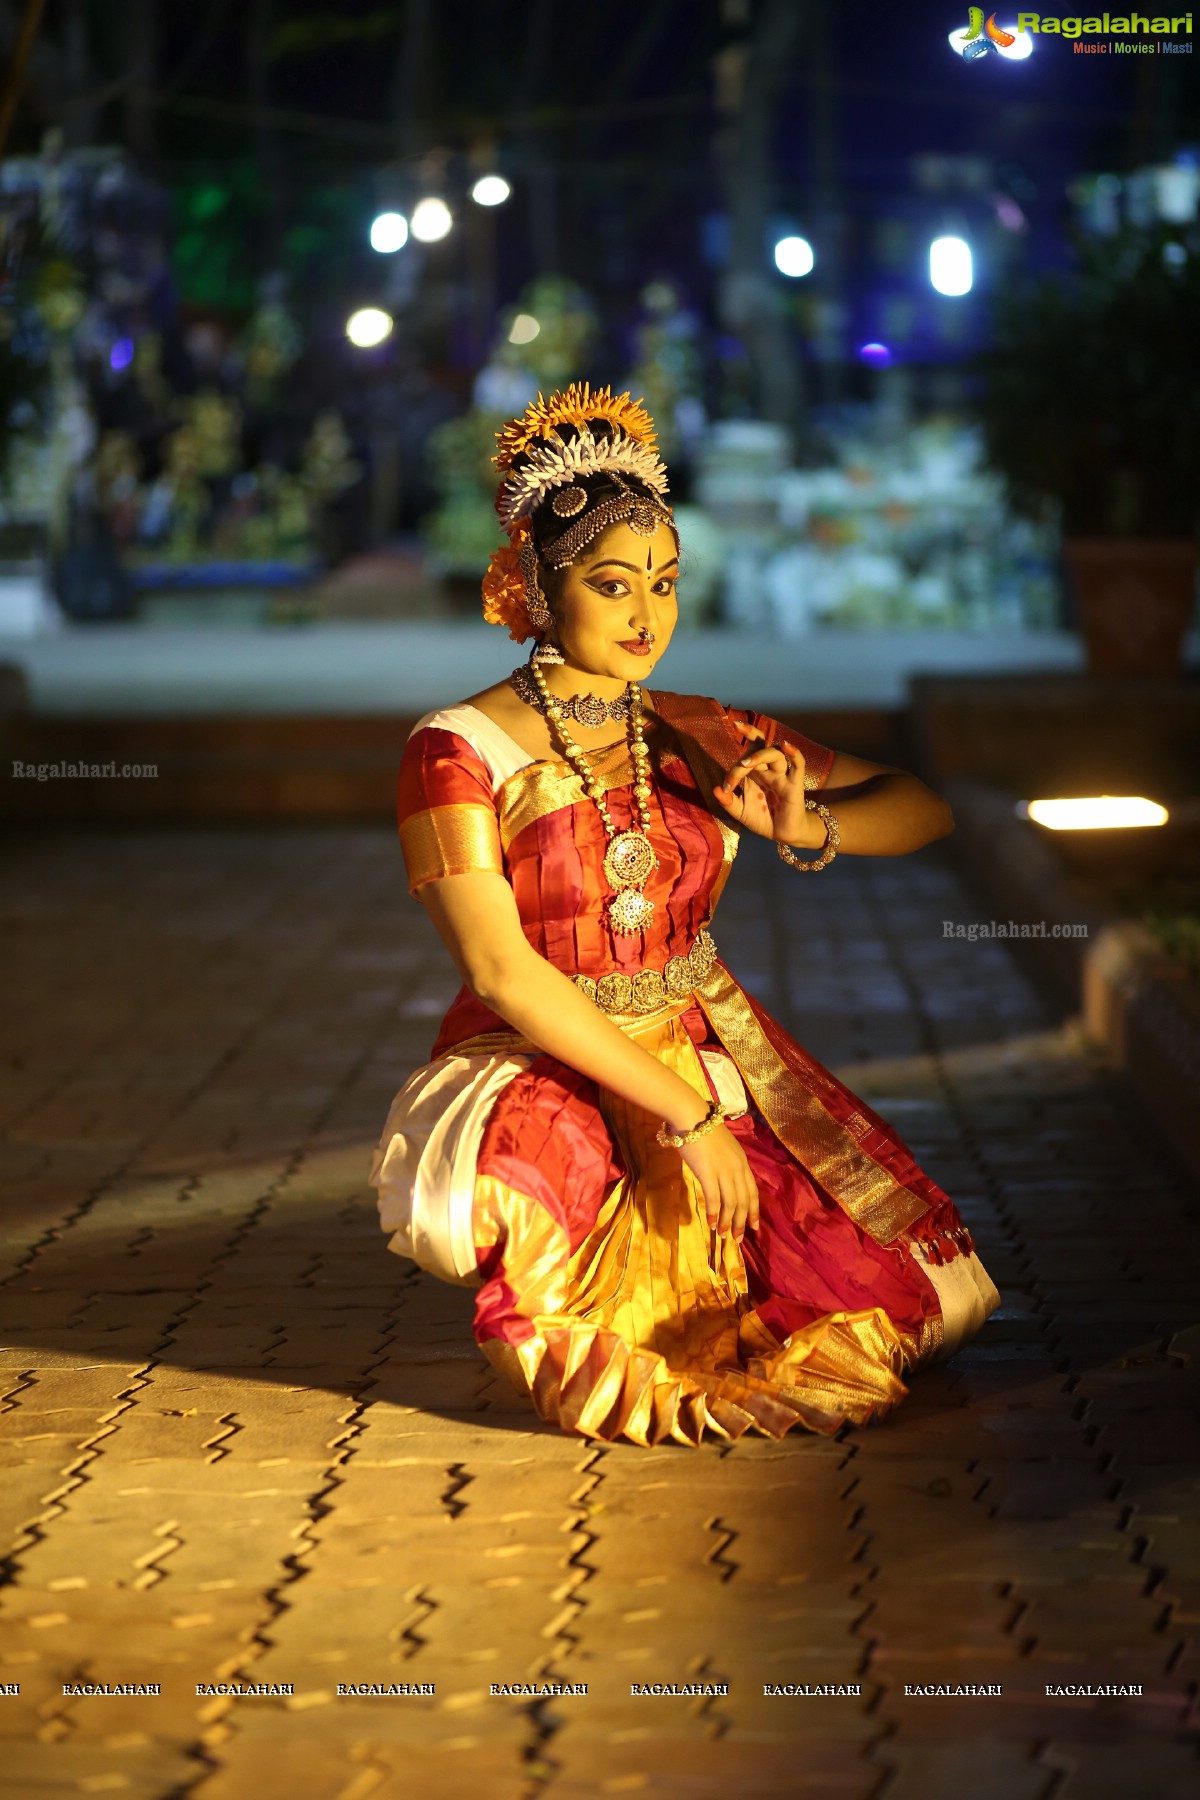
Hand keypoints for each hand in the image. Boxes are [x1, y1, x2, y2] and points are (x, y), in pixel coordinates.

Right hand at [677, 1124, 759, 1242]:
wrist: (691, 1117)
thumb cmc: (703, 1130)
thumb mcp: (723, 1147)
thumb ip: (727, 1163)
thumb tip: (724, 1180)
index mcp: (742, 1162)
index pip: (752, 1191)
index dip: (753, 1211)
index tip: (753, 1227)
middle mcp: (737, 1168)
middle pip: (743, 1201)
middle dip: (742, 1222)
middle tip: (738, 1239)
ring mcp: (723, 1171)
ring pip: (731, 1203)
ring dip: (728, 1222)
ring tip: (725, 1235)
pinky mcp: (708, 1173)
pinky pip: (714, 1199)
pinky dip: (714, 1214)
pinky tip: (712, 1224)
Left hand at [712, 721, 821, 845]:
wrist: (782, 834)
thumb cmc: (762, 819)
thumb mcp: (740, 812)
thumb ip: (728, 802)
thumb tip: (715, 790)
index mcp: (754, 773)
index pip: (743, 759)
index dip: (733, 770)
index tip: (725, 788)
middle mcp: (767, 769)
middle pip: (760, 744)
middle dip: (749, 734)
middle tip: (736, 726)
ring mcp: (782, 775)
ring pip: (775, 754)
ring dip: (761, 754)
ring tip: (746, 764)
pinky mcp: (795, 784)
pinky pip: (798, 764)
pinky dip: (794, 753)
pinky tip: (786, 746)